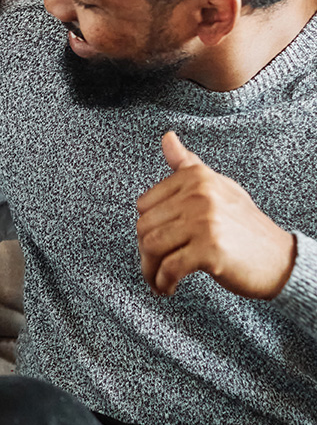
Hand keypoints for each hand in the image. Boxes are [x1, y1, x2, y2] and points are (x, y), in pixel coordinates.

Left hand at [136, 131, 295, 298]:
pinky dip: (163, 282)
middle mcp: (199, 194)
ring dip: (150, 270)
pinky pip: (169, 268)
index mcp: (196, 177)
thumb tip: (166, 137)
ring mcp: (205, 221)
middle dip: (144, 252)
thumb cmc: (244, 225)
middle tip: (154, 266)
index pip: (145, 204)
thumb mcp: (217, 186)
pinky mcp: (210, 250)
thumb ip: (187, 165)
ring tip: (158, 279)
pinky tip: (169, 287)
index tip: (154, 242)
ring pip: (152, 247)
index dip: (146, 228)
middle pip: (145, 227)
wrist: (280, 259)